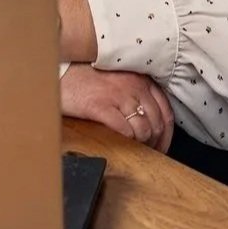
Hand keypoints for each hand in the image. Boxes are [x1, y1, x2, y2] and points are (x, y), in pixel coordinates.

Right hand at [60, 64, 174, 152]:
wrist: (60, 73)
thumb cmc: (88, 78)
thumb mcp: (119, 80)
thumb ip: (136, 94)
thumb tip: (151, 121)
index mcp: (140, 79)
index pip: (166, 110)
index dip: (167, 134)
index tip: (162, 146)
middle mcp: (133, 85)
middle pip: (157, 123)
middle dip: (156, 143)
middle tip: (150, 155)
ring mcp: (117, 95)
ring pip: (143, 129)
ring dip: (142, 145)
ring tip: (136, 152)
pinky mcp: (100, 106)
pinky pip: (124, 130)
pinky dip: (127, 141)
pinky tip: (122, 143)